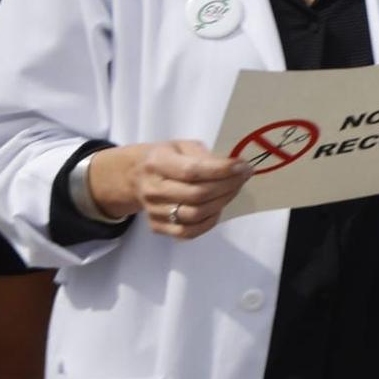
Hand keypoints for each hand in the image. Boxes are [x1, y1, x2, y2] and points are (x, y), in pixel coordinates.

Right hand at [88, 141, 250, 238]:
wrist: (134, 176)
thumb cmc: (166, 157)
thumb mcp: (182, 146)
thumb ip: (206, 156)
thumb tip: (234, 168)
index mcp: (157, 162)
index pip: (192, 171)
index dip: (221, 170)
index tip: (243, 166)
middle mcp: (152, 189)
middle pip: (197, 195)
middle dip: (228, 186)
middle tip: (244, 176)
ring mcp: (153, 211)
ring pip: (196, 214)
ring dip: (223, 202)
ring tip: (234, 189)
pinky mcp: (157, 227)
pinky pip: (188, 232)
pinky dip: (209, 221)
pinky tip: (218, 206)